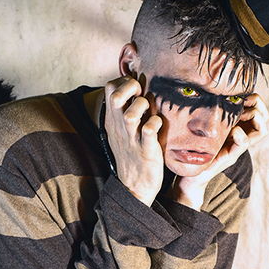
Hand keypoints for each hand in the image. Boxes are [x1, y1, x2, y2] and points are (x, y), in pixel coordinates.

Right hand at [105, 76, 163, 206]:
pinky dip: (155, 124)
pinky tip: (158, 126)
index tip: (136, 89)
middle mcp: (120, 128)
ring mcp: (131, 140)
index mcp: (113, 121)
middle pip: (116, 96)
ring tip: (150, 113)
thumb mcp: (122, 131)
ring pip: (130, 115)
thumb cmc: (132, 154)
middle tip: (142, 95)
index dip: (123, 82)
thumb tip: (136, 87)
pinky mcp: (146, 151)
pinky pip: (149, 131)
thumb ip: (124, 110)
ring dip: (142, 107)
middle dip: (131, 88)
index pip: (110, 88)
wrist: (134, 186)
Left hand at [171, 93, 268, 209]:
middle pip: (264, 117)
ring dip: (254, 118)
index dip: (254, 99)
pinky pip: (243, 144)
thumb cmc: (194, 150)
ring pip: (261, 130)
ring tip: (239, 115)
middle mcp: (241, 136)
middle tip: (243, 102)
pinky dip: (240, 135)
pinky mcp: (230, 157)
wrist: (189, 176)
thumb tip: (199, 91)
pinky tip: (230, 130)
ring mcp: (237, 147)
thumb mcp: (201, 127)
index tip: (240, 93)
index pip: (257, 109)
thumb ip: (205, 114)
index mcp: (236, 126)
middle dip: (257, 105)